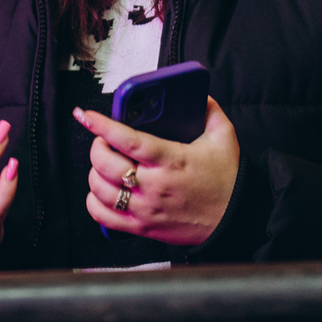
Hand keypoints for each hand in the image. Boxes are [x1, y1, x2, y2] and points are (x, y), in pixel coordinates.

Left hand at [75, 97, 238, 246]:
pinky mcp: (143, 227)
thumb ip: (209, 110)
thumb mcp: (224, 136)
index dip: (101, 125)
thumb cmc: (228, 180)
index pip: (126, 140)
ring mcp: (146, 208)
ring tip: (104, 163)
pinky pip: (103, 217)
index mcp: (171, 160)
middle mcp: (154, 186)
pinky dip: (95, 202)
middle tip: (102, 140)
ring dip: (95, 173)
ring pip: (99, 190)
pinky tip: (103, 191)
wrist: (236, 219)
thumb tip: (197, 93)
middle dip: (96, 146)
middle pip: (105, 164)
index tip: (85, 115)